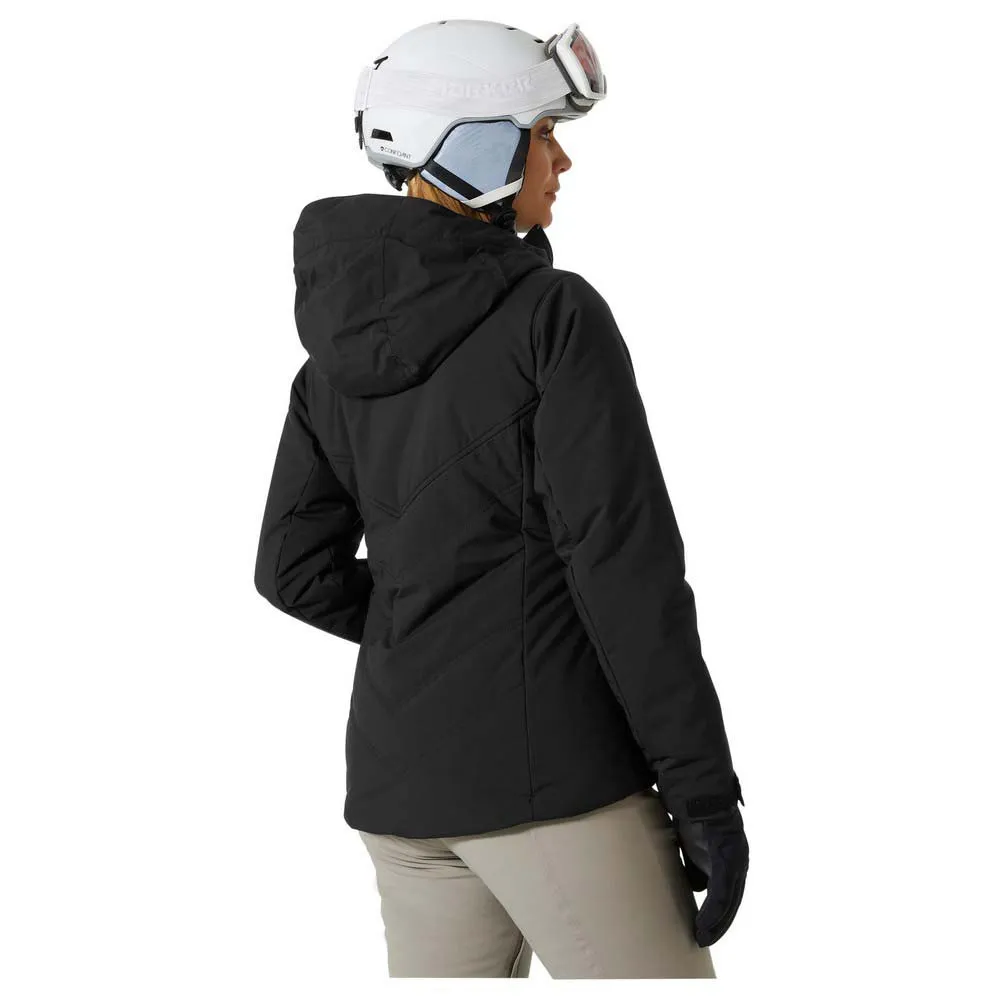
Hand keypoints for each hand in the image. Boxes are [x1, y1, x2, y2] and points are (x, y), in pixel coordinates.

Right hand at [674, 804, 748, 946]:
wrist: (693, 785)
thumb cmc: (691, 810)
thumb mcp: (692, 841)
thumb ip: (696, 862)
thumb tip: (694, 886)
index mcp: (730, 855)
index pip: (727, 892)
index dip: (717, 913)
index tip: (703, 929)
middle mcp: (737, 858)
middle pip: (731, 900)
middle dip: (718, 923)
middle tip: (702, 940)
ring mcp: (734, 857)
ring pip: (729, 900)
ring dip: (716, 921)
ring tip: (701, 937)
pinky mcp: (726, 855)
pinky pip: (722, 890)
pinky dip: (714, 910)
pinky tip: (703, 923)